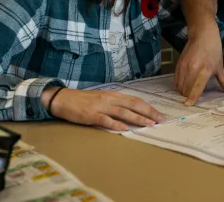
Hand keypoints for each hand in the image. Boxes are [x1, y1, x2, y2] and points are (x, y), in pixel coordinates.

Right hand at [41, 87, 165, 130]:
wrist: (63, 99)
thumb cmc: (84, 100)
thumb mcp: (103, 98)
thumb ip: (116, 103)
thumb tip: (131, 110)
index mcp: (114, 95)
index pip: (135, 100)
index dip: (148, 107)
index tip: (159, 114)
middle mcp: (110, 99)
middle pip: (133, 105)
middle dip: (148, 112)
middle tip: (160, 120)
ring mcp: (101, 106)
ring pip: (123, 112)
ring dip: (137, 118)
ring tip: (149, 124)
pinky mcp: (91, 115)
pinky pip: (105, 120)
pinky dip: (116, 124)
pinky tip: (124, 128)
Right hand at [175, 27, 223, 105]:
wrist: (202, 35)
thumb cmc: (214, 50)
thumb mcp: (220, 67)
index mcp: (205, 70)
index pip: (197, 87)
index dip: (192, 97)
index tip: (189, 105)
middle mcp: (192, 69)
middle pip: (186, 90)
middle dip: (190, 96)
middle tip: (196, 95)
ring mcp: (184, 66)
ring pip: (180, 86)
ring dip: (184, 91)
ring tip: (192, 88)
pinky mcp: (178, 64)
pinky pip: (176, 81)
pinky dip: (180, 85)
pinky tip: (186, 83)